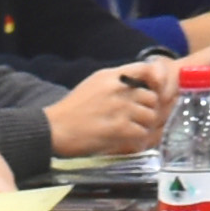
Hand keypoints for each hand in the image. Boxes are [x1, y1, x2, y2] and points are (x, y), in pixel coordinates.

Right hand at [46, 58, 174, 164]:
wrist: (54, 128)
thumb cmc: (72, 109)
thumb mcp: (94, 84)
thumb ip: (116, 81)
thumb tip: (139, 86)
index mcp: (111, 76)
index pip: (146, 69)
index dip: (155, 81)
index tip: (153, 92)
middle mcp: (118, 89)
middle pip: (152, 97)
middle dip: (148, 110)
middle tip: (140, 119)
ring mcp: (120, 108)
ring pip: (150, 116)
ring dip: (144, 126)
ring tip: (134, 132)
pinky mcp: (119, 128)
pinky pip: (142, 132)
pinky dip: (138, 139)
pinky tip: (130, 142)